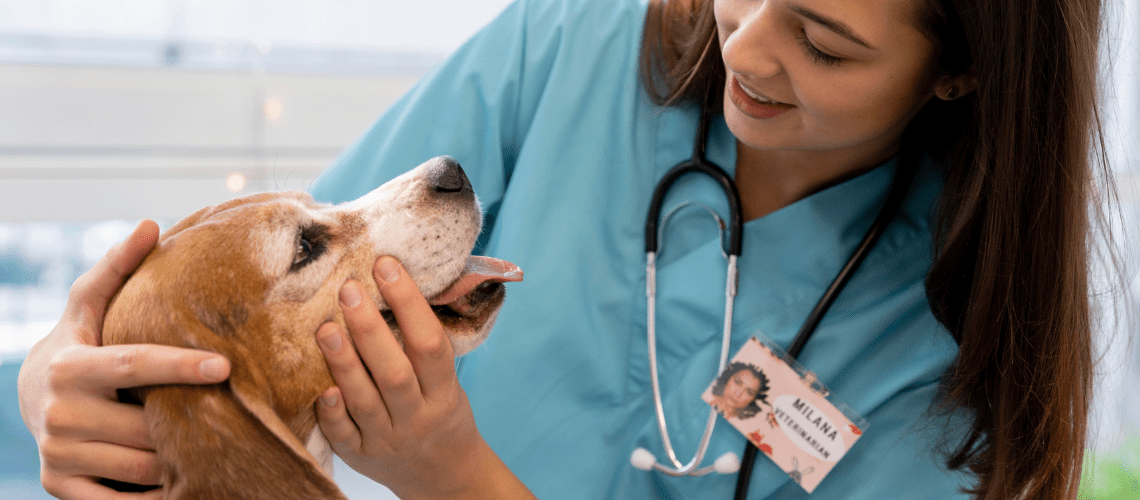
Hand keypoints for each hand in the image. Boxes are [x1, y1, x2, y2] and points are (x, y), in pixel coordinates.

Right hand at [17, 220, 231, 499]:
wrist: (29, 400)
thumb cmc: (78, 343)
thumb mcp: (88, 305)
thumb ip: (117, 267)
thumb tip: (150, 224)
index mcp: (71, 366)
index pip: (135, 366)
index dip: (180, 367)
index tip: (226, 366)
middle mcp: (60, 413)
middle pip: (148, 424)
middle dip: (190, 422)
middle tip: (232, 416)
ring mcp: (59, 453)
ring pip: (144, 465)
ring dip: (183, 459)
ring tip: (214, 444)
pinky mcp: (60, 486)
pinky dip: (156, 497)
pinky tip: (186, 482)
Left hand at [315, 257, 533, 499]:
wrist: (442, 474)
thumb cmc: (440, 411)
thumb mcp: (447, 381)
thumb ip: (423, 346)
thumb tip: (391, 281)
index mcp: (444, 393)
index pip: (430, 344)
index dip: (409, 303)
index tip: (386, 266)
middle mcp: (418, 417)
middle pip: (395, 373)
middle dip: (370, 329)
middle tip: (348, 289)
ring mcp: (388, 440)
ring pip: (366, 401)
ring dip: (344, 363)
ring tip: (324, 327)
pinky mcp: (360, 456)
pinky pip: (343, 435)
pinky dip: (332, 412)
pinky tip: (320, 387)